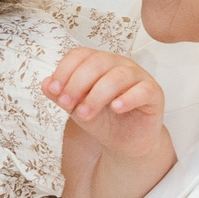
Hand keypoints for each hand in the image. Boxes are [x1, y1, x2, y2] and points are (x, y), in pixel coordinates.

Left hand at [43, 48, 169, 162]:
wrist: (124, 142)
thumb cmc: (102, 119)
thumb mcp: (76, 108)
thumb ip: (61, 95)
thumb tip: (45, 83)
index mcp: (99, 63)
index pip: (80, 55)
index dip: (64, 71)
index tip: (54, 91)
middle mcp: (119, 65)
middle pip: (97, 63)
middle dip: (77, 84)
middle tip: (67, 104)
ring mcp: (138, 77)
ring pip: (118, 76)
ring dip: (97, 95)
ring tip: (85, 114)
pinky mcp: (153, 93)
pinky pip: (142, 90)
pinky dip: (128, 98)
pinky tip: (116, 108)